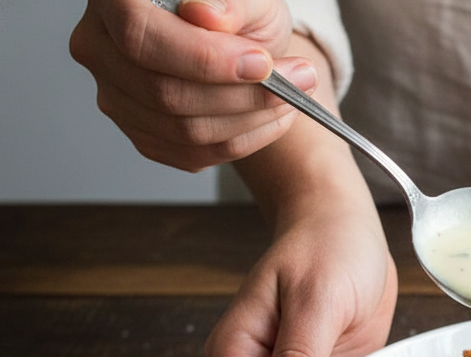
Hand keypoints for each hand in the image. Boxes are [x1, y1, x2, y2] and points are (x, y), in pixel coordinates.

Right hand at [70, 0, 315, 169]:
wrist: (235, 38)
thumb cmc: (234, 9)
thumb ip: (231, 2)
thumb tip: (208, 15)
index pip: (142, 36)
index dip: (205, 58)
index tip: (262, 63)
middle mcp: (98, 47)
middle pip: (165, 92)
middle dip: (242, 94)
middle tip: (299, 80)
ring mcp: (113, 95)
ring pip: (183, 130)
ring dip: (251, 120)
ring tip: (292, 96)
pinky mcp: (139, 133)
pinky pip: (191, 155)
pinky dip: (242, 142)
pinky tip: (268, 118)